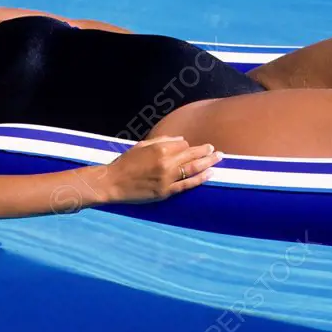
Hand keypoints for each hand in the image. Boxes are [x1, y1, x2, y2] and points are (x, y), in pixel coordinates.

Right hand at [104, 136, 221, 204]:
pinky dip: (200, 179)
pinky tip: (210, 174)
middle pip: (192, 154)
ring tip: (218, 158)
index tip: (190, 147)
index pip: (183, 144)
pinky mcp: (166, 191)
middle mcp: (166, 162)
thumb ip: (162, 140)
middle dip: (205, 151)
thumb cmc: (125, 163)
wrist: (112, 183)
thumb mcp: (142, 145)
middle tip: (215, 150)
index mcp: (159, 148)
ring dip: (208, 163)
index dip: (187, 145)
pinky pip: (187, 185)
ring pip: (193, 168)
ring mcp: (167, 178)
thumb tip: (182, 140)